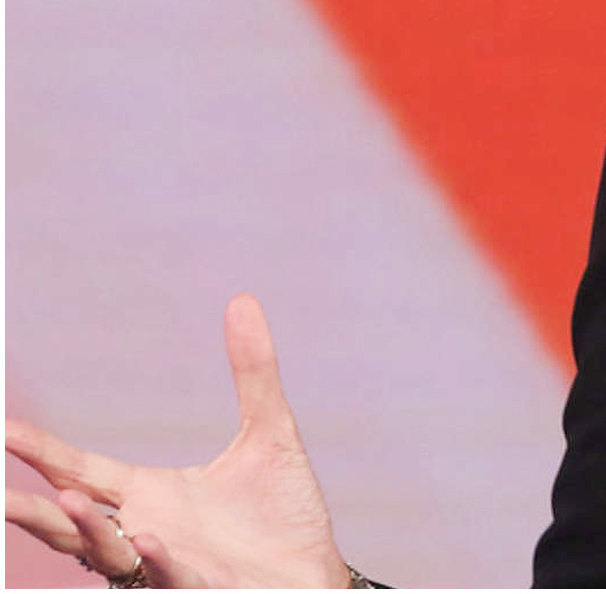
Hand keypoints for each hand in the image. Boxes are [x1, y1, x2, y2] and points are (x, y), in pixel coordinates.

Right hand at [5, 295, 350, 587]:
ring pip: (111, 553)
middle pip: (75, 521)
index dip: (42, 452)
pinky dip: (160, 560)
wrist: (314, 574)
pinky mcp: (206, 586)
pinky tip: (151, 537)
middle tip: (0, 495)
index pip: (82, 470)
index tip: (3, 429)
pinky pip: (173, 577)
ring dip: (87, 531)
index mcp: (150, 494)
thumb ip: (253, 372)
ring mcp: (170, 564)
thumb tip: (243, 300)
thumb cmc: (283, 512)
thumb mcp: (271, 432)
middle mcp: (147, 530)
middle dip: (35, 508)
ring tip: (66, 499)